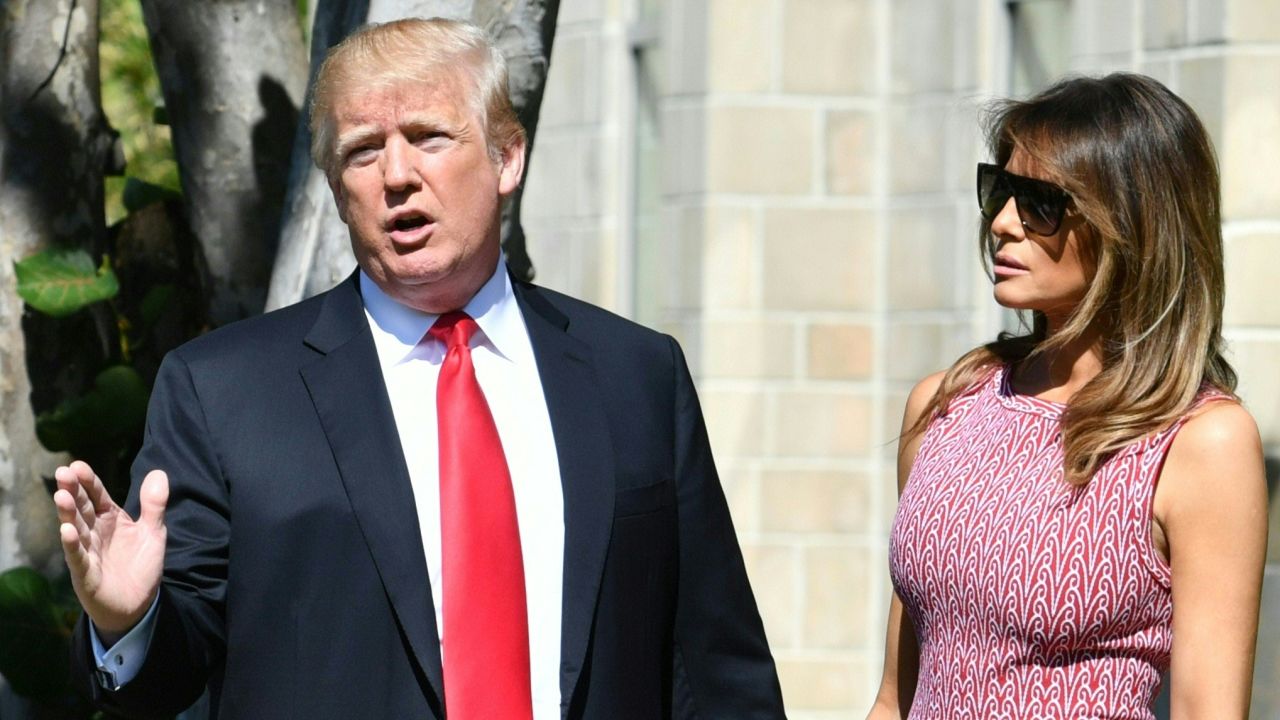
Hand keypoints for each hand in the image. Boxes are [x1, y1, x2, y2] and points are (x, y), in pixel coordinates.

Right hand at [53, 460, 167, 644]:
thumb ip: (154, 504)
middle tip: (63, 473)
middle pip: (82, 508)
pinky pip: (78, 557)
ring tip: (61, 496)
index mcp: (110, 519)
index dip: (89, 481)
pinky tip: (66, 530)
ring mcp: (87, 552)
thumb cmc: (140, 566)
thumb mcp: (153, 532)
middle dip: (72, 490)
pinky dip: (72, 544)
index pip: (97, 495)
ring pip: (76, 529)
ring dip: (68, 513)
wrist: (137, 605)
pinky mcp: (86, 574)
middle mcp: (95, 533)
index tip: (78, 465)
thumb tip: (158, 471)